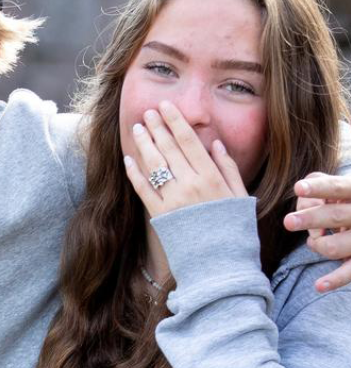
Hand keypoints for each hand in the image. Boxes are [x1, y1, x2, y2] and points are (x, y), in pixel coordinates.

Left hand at [124, 101, 246, 214]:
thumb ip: (228, 168)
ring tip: (137, 128)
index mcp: (211, 177)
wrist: (220, 261)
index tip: (166, 106)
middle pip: (169, 149)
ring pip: (154, 165)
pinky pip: (143, 189)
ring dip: (144, 144)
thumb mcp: (240, 194)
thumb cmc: (233, 226)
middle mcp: (190, 185)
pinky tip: (127, 159)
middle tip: (147, 111)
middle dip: (157, 127)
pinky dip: (134, 173)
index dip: (175, 121)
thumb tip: (215, 143)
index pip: (189, 141)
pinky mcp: (159, 214)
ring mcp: (172, 200)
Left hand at [284, 173, 350, 291]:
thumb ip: (317, 187)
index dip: (319, 188)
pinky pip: (350, 271)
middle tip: (288, 222)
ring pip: (334, 246)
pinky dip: (336, 280)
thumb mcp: (333, 186)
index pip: (338, 187)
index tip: (298, 188)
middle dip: (310, 219)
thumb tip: (306, 207)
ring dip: (317, 245)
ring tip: (314, 241)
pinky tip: (319, 285)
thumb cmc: (343, 197)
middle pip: (335, 217)